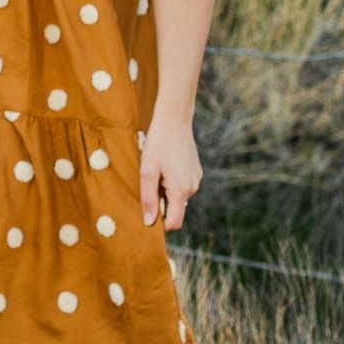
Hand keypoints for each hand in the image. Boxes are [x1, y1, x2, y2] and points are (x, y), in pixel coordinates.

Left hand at [139, 117, 200, 231]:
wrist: (174, 120)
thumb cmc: (158, 144)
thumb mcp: (147, 171)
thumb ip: (148, 198)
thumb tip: (149, 222)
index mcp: (181, 190)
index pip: (174, 223)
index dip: (160, 223)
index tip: (148, 211)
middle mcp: (192, 188)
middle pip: (175, 209)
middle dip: (161, 203)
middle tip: (150, 182)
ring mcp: (196, 179)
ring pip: (178, 197)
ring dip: (166, 191)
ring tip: (158, 171)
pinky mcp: (196, 171)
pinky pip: (183, 186)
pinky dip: (172, 182)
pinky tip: (166, 165)